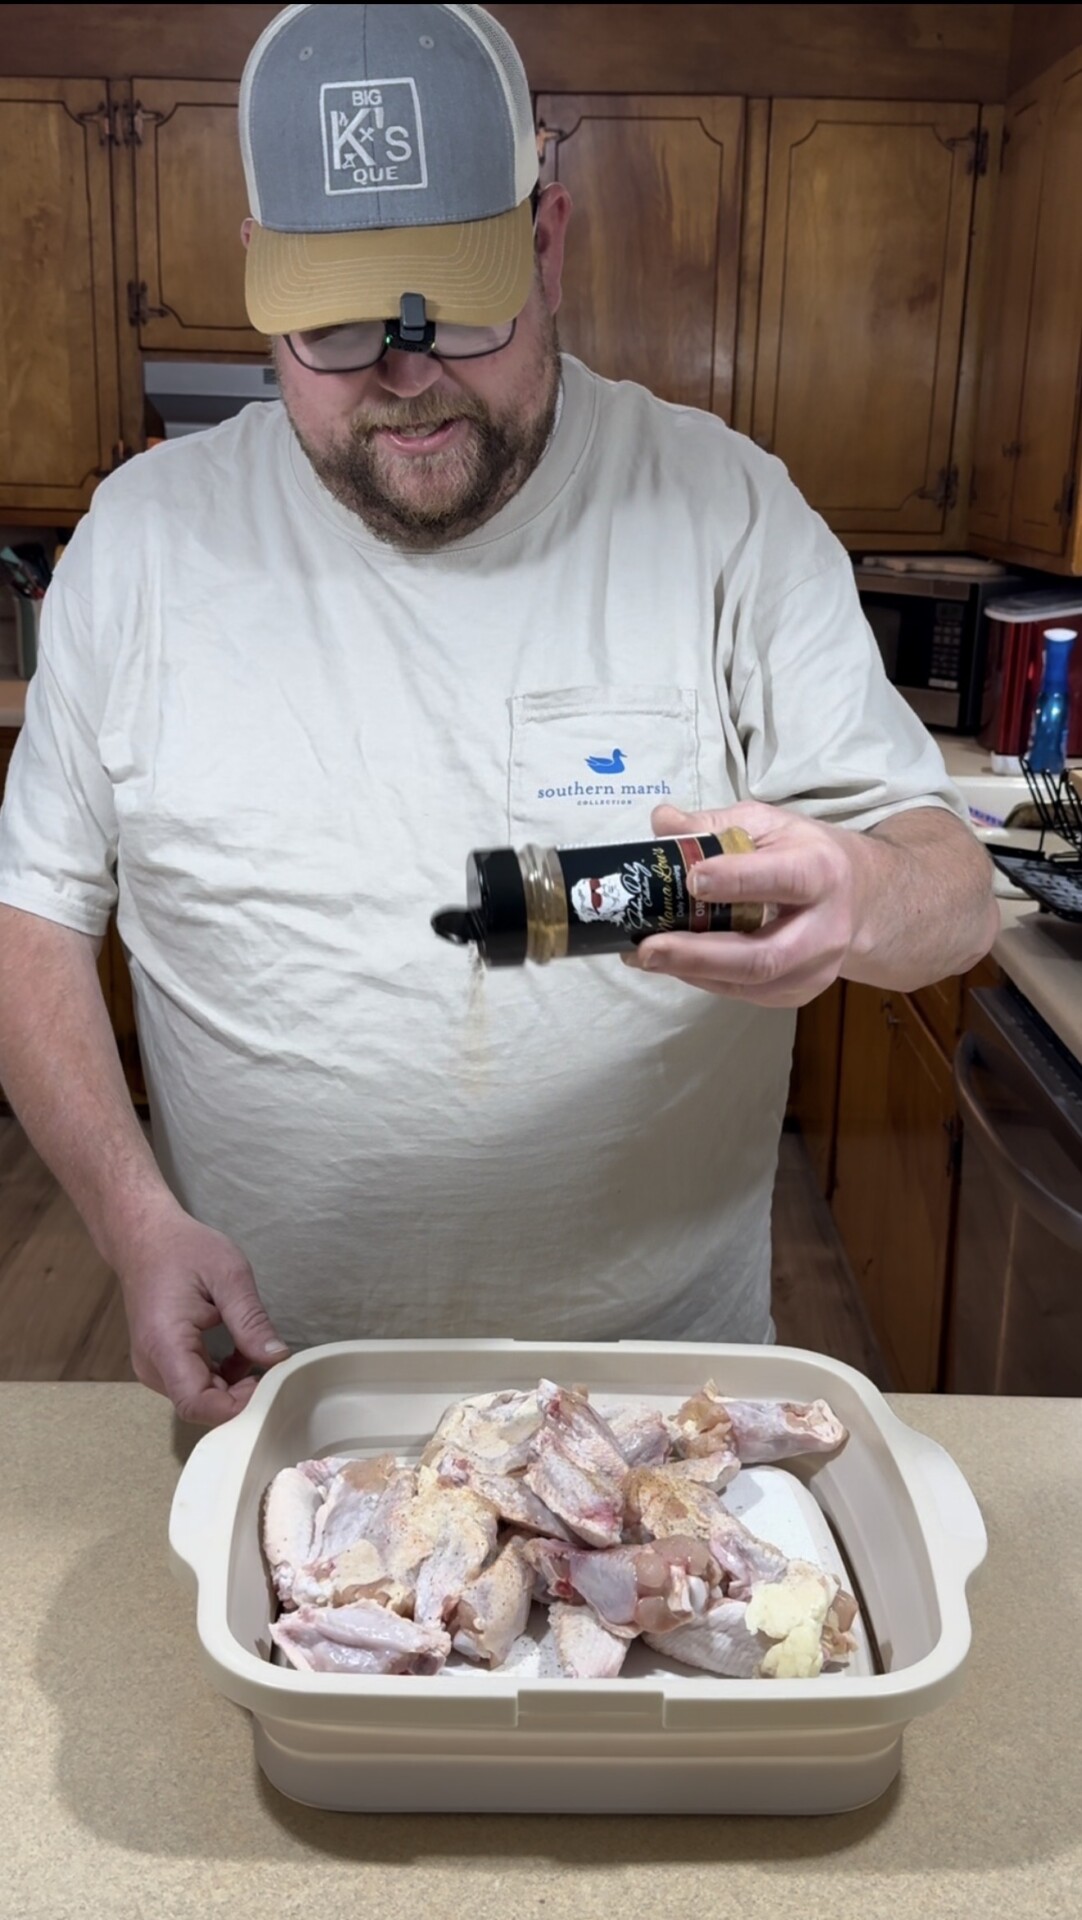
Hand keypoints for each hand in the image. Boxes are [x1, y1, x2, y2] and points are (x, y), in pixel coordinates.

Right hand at [115, 1204, 290, 1425]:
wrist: (145, 1239)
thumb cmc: (183, 1250)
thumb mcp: (229, 1276)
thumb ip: (251, 1321)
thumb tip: (277, 1358)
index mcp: (165, 1343)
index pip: (197, 1403)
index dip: (235, 1406)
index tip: (267, 1384)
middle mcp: (152, 1364)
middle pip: (200, 1404)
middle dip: (241, 1396)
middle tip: (273, 1370)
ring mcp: (153, 1367)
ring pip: (199, 1397)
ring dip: (233, 1386)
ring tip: (257, 1354)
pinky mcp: (160, 1363)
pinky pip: (193, 1384)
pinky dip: (221, 1377)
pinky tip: (239, 1353)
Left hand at [623, 801, 863, 1006]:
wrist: (857, 898)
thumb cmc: (803, 854)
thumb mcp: (767, 825)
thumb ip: (714, 824)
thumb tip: (662, 822)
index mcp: (821, 872)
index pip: (784, 880)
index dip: (737, 881)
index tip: (691, 879)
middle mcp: (825, 928)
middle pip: (763, 955)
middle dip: (699, 955)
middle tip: (648, 948)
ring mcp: (814, 969)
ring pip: (750, 983)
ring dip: (691, 972)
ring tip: (643, 956)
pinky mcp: (797, 993)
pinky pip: (745, 994)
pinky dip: (703, 979)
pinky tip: (674, 964)